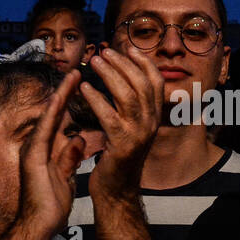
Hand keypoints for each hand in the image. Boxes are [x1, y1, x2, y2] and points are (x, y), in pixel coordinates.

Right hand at [17, 69, 85, 237]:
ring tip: (73, 75)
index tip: (82, 87)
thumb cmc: (50, 208)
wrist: (38, 227)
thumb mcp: (65, 178)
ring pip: (48, 117)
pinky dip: (54, 113)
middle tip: (77, 71)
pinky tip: (62, 96)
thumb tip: (78, 140)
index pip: (59, 123)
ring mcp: (32, 151)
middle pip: (53, 115)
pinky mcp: (33, 157)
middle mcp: (36, 147)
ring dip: (61, 96)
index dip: (70, 104)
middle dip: (65, 93)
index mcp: (44, 152)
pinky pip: (45, 130)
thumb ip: (69, 159)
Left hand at [81, 46, 162, 196]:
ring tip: (93, 62)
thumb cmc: (117, 158)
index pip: (156, 81)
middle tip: (103, 51)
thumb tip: (121, 81)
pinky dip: (96, 99)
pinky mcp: (122, 145)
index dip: (143, 62)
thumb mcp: (129, 129)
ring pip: (128, 95)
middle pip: (141, 83)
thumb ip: (129, 108)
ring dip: (109, 75)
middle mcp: (151, 123)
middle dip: (122, 63)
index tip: (127, 48)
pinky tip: (83, 89)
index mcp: (155, 117)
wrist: (116, 191)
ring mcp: (139, 134)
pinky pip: (109, 116)